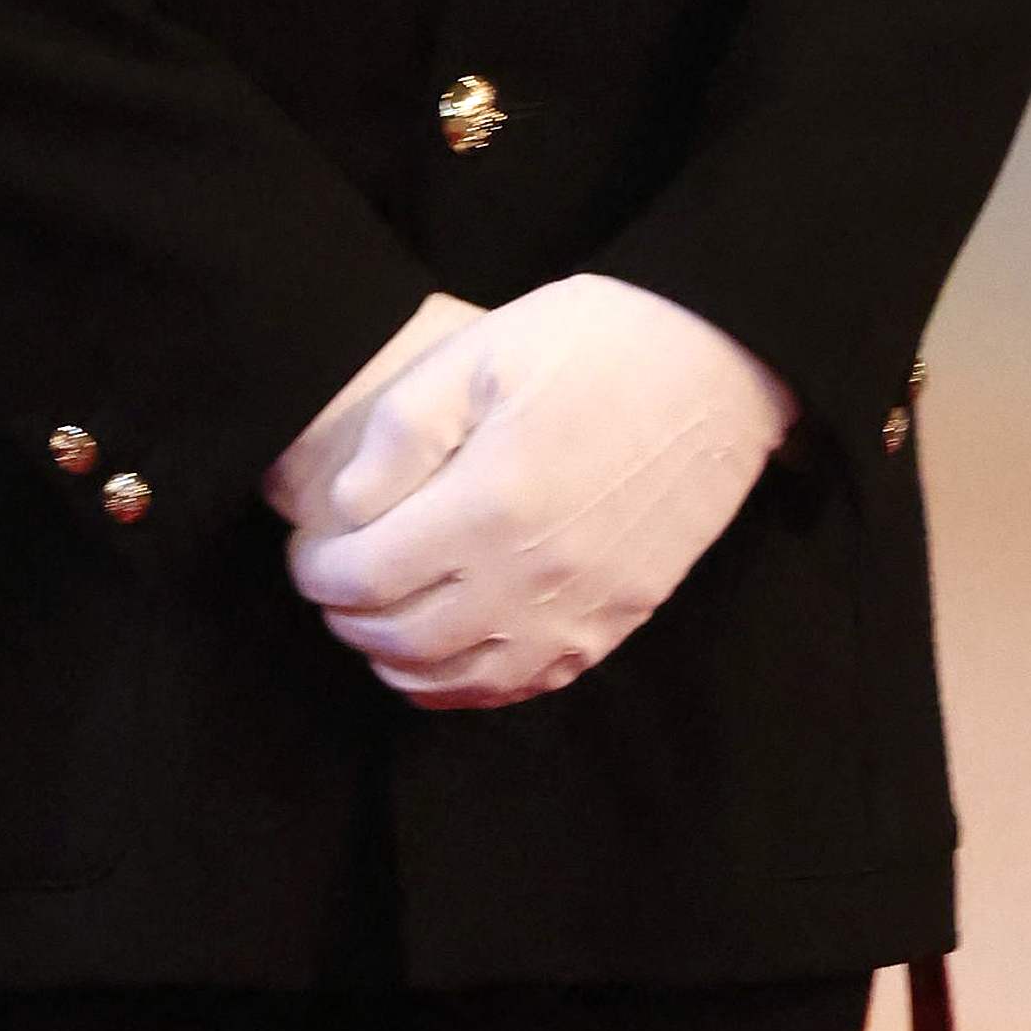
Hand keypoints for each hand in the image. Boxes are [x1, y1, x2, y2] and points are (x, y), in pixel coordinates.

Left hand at [283, 275, 796, 705]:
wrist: (722, 365)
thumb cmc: (598, 345)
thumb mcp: (481, 353)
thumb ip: (401, 433)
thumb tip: (346, 509)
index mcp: (490, 506)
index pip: (366, 579)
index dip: (317, 575)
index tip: (308, 553)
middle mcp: (532, 577)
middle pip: (401, 640)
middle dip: (346, 618)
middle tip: (333, 586)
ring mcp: (579, 610)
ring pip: (456, 679)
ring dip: (397, 661)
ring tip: (378, 622)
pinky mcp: (615, 621)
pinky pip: (524, 686)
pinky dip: (466, 686)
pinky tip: (446, 656)